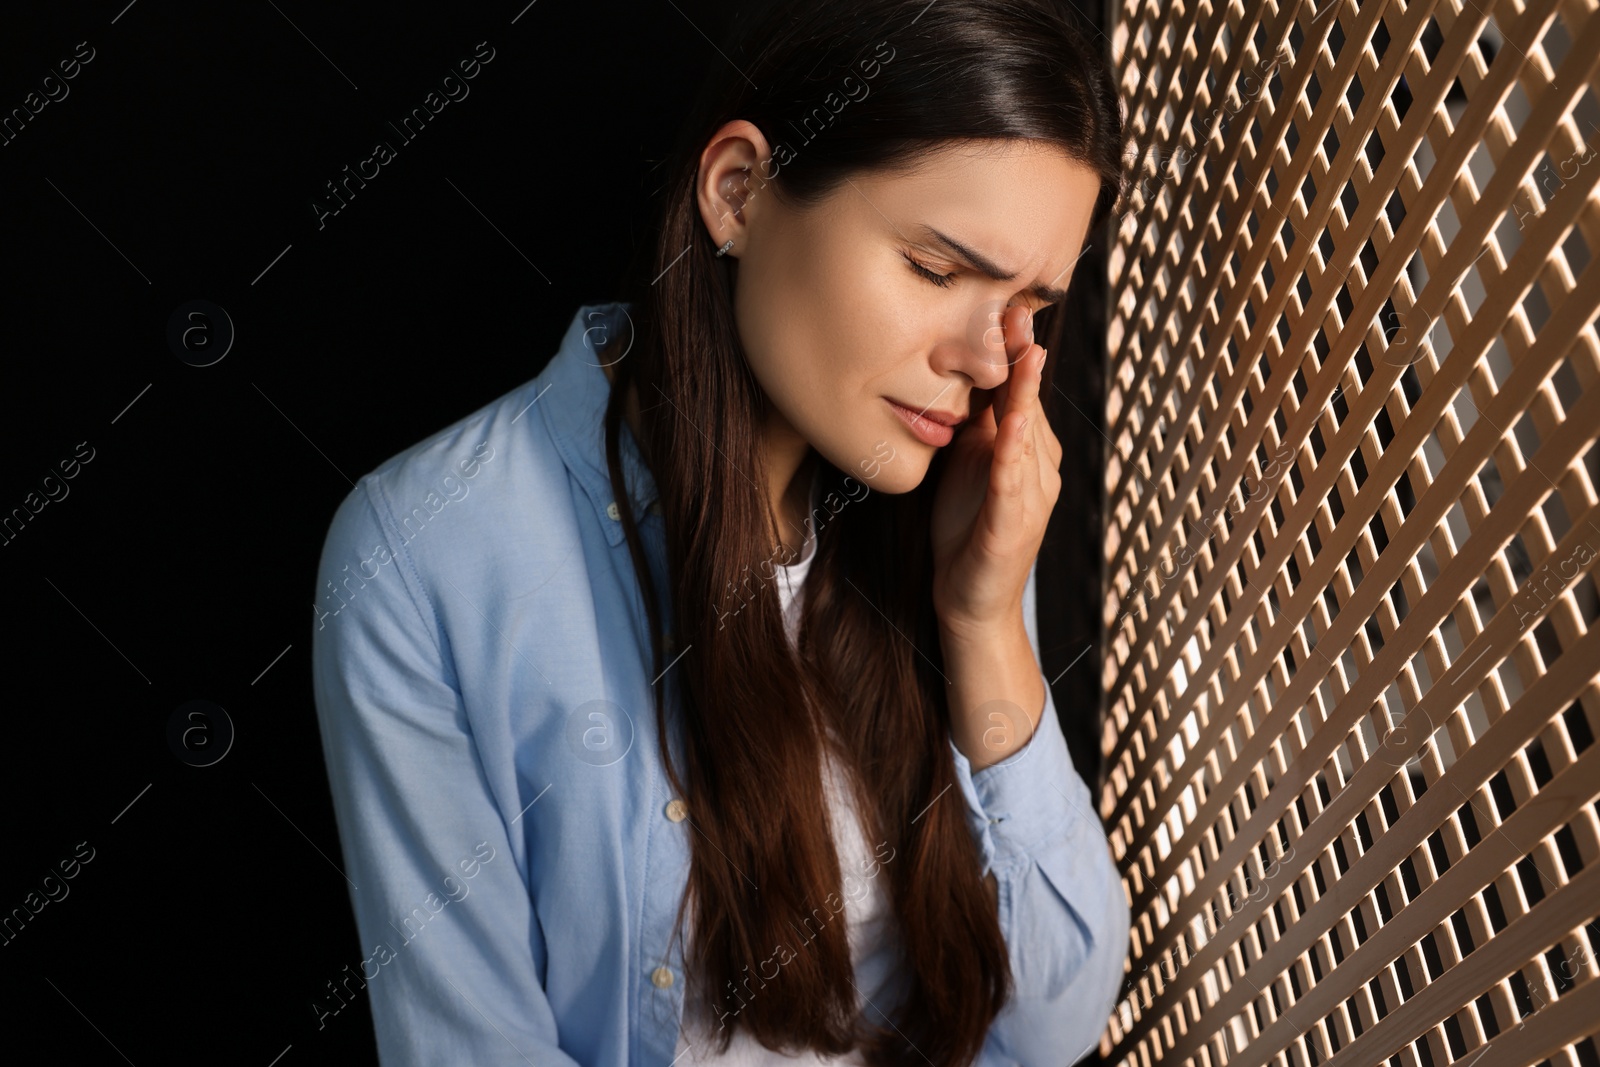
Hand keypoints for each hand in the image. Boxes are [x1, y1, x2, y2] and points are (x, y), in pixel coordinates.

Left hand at [930, 304, 1063, 635]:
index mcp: (1022, 448)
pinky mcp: (1014, 524)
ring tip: (1025, 353)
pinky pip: (1013, 481)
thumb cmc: (966, 529)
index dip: (1015, 348)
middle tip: (1018, 308)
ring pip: (1026, 433)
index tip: (1008, 303)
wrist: (968, 600)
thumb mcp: (966, 463)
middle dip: (1024, 356)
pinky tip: (1009, 427)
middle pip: (1028, 401)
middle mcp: (1036, 465)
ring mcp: (1031, 494)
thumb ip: (973, 423)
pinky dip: (1011, 452)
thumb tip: (963, 374)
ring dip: (1025, 393)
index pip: (1019, 389)